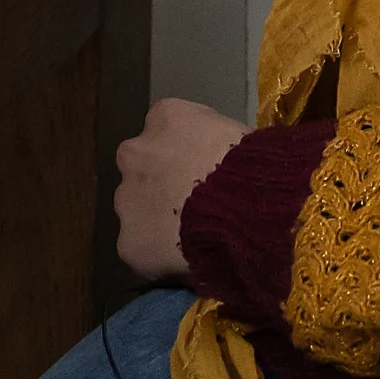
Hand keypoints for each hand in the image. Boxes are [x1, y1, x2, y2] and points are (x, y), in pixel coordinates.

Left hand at [111, 97, 247, 280]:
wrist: (249, 213)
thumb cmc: (253, 166)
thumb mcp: (237, 133)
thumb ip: (213, 143)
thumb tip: (219, 160)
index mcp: (165, 117)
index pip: (166, 130)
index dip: (185, 155)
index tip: (203, 172)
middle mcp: (135, 153)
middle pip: (143, 169)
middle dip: (161, 185)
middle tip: (193, 206)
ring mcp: (126, 199)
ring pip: (137, 210)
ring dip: (157, 220)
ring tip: (191, 237)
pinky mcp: (128, 243)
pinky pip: (142, 250)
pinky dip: (159, 257)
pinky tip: (186, 260)